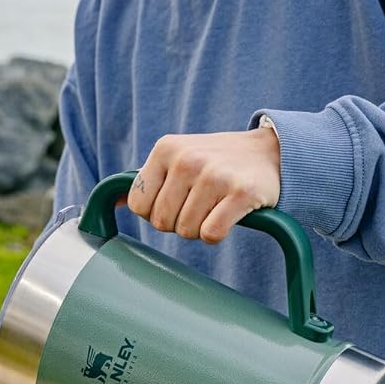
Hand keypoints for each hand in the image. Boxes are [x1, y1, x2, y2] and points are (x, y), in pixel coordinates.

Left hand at [127, 128, 280, 243]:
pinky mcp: (242, 193)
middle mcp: (187, 159)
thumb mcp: (178, 158)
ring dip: (201, 227)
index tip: (176, 201)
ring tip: (216, 205)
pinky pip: (211, 234)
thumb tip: (113, 200)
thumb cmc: (216, 161)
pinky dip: (219, 232)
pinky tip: (229, 214)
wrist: (270, 153)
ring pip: (187, 231)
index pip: (138, 205)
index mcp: (166, 149)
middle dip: (179, 222)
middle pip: (162, 222)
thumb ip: (146, 179)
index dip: (156, 212)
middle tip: (200, 204)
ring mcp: (215, 175)